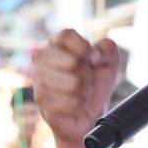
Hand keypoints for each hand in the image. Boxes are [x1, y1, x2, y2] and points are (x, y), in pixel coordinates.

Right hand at [31, 29, 118, 147]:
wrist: (88, 113)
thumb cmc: (96, 83)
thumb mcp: (109, 61)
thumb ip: (108, 48)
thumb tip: (94, 55)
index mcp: (58, 43)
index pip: (66, 35)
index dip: (83, 47)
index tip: (92, 59)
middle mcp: (42, 58)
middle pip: (72, 61)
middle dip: (87, 74)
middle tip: (86, 79)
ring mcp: (38, 78)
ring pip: (72, 83)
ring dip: (84, 91)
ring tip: (81, 92)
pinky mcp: (41, 99)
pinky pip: (69, 102)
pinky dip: (79, 105)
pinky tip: (75, 104)